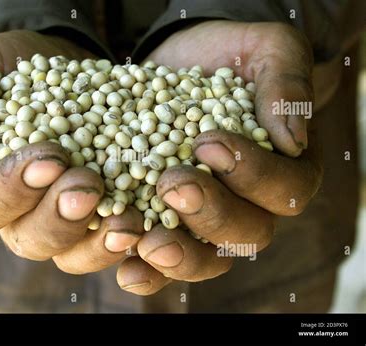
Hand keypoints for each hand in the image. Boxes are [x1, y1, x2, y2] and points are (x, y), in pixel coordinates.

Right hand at [0, 30, 144, 269]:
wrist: (62, 68)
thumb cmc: (11, 70)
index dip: (12, 190)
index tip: (48, 159)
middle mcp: (20, 214)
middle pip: (31, 239)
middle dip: (60, 217)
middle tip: (87, 187)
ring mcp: (62, 219)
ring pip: (72, 254)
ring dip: (98, 242)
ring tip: (126, 220)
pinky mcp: (99, 214)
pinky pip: (110, 241)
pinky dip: (128, 238)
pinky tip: (149, 222)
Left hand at [116, 21, 323, 294]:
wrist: (181, 63)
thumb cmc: (229, 57)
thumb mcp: (266, 51)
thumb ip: (286, 85)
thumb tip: (292, 140)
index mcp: (283, 173)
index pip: (283, 190)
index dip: (250, 173)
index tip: (208, 141)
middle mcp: (248, 207)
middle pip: (244, 234)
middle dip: (209, 212)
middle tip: (173, 185)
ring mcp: (205, 223)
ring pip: (205, 259)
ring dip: (177, 255)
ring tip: (146, 241)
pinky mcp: (165, 224)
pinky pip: (162, 262)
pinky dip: (146, 270)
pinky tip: (125, 266)